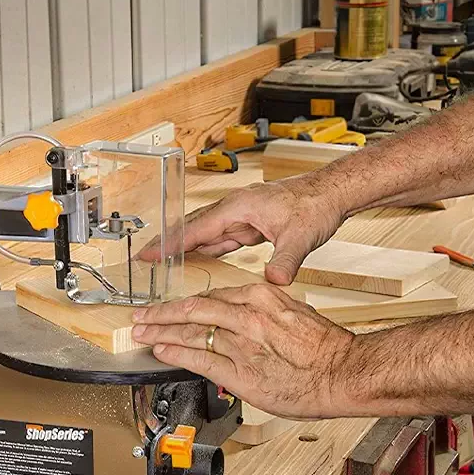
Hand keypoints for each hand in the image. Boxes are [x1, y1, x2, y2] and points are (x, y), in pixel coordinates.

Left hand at [131, 283, 355, 418]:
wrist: (344, 372)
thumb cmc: (324, 347)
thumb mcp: (292, 312)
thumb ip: (264, 310)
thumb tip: (244, 313)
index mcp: (259, 296)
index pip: (210, 297)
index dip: (183, 304)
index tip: (169, 308)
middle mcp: (245, 315)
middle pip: (191, 309)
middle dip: (160, 314)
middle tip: (140, 316)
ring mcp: (240, 343)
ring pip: (189, 332)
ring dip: (159, 332)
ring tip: (141, 333)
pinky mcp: (239, 371)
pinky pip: (198, 359)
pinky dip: (175, 353)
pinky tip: (161, 351)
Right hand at [145, 180, 345, 284]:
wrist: (330, 194)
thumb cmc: (315, 206)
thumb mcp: (300, 237)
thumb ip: (285, 261)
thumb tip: (274, 281)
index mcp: (238, 207)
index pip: (195, 228)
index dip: (170, 244)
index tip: (149, 255)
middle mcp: (234, 208)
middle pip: (191, 227)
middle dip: (166, 243)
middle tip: (143, 259)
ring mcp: (239, 215)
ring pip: (202, 232)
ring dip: (181, 246)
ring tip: (160, 262)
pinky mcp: (247, 223)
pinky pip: (218, 237)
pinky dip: (202, 248)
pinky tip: (195, 259)